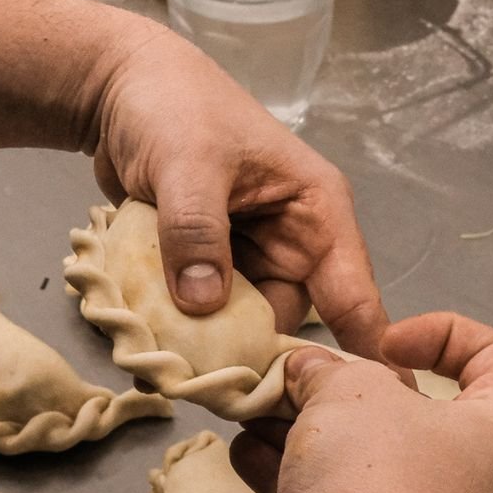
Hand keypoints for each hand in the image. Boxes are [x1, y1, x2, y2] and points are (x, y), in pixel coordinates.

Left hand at [92, 28, 388, 360]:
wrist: (120, 89)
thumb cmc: (173, 107)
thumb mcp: (189, 164)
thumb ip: (198, 233)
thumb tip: (205, 306)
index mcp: (316, 212)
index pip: (353, 292)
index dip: (366, 350)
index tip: (373, 403)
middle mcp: (293, 241)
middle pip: (293, 320)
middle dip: (261, 353)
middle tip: (223, 389)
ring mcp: (252, 256)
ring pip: (248, 321)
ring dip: (215, 341)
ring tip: (178, 361)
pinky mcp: (215, 265)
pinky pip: (212, 310)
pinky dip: (188, 325)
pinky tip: (161, 338)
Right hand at [231, 312, 492, 492]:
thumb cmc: (374, 477)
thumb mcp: (346, 390)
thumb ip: (327, 368)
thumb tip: (307, 369)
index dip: (440, 330)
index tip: (385, 341)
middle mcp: (489, 487)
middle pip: (419, 415)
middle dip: (347, 391)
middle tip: (305, 380)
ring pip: (375, 463)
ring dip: (313, 433)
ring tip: (261, 412)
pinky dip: (306, 480)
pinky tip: (250, 455)